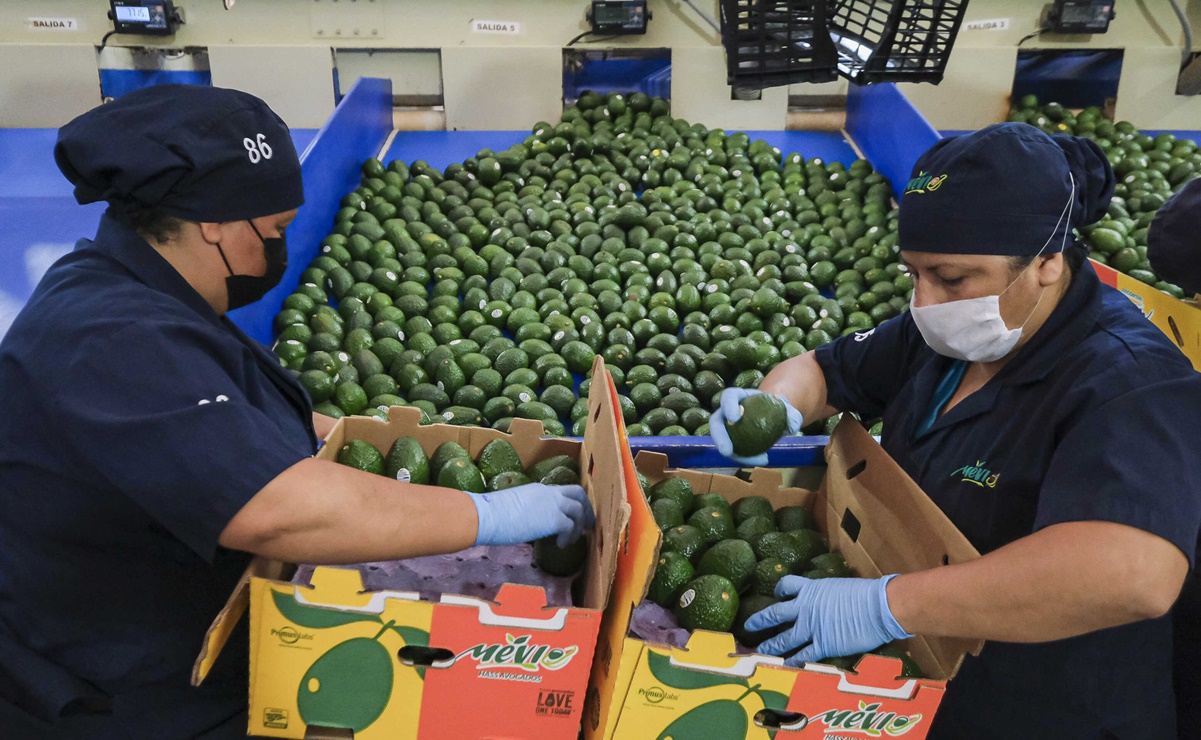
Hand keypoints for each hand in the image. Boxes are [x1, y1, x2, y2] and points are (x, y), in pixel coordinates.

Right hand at [470, 483, 595, 547]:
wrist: (488, 514)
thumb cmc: (493, 512)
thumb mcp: (515, 505)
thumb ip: (528, 510)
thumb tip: (531, 523)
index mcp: (539, 489)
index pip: (563, 491)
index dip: (572, 502)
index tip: (574, 514)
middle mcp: (550, 493)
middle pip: (578, 494)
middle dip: (587, 509)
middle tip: (587, 525)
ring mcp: (553, 505)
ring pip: (579, 510)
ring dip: (579, 526)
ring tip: (572, 539)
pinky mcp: (554, 519)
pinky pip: (570, 527)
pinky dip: (568, 537)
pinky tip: (560, 545)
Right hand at [709, 388, 803, 465]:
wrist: (774, 417)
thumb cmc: (778, 408)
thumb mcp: (788, 408)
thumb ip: (792, 414)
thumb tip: (792, 426)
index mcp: (738, 396)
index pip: (728, 397)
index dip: (728, 406)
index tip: (735, 419)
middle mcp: (727, 411)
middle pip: (715, 423)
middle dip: (719, 438)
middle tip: (728, 451)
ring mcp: (727, 427)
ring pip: (722, 441)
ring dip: (734, 454)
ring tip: (752, 461)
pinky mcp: (731, 441)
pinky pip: (735, 451)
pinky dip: (746, 457)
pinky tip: (763, 460)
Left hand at [744, 575, 911, 665]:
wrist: (878, 606)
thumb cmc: (865, 594)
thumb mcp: (839, 587)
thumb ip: (829, 594)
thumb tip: (832, 598)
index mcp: (811, 590)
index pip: (787, 586)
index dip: (780, 591)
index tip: (777, 595)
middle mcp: (805, 608)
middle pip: (776, 613)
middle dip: (761, 620)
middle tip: (749, 626)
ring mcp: (812, 627)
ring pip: (785, 639)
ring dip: (771, 646)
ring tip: (761, 652)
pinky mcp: (823, 644)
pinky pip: (803, 656)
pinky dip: (793, 663)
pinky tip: (786, 668)